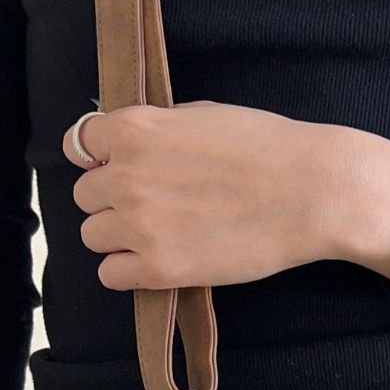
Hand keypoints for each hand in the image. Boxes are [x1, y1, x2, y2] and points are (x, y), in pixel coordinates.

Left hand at [64, 102, 389, 292]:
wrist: (311, 192)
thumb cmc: (268, 147)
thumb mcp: (201, 114)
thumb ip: (156, 129)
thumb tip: (130, 144)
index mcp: (134, 130)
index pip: (78, 144)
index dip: (99, 158)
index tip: (119, 167)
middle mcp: (125, 176)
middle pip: (85, 196)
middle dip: (112, 198)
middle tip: (153, 204)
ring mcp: (138, 225)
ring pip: (92, 236)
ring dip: (118, 236)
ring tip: (158, 234)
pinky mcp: (158, 268)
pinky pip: (110, 275)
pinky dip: (128, 270)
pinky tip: (158, 260)